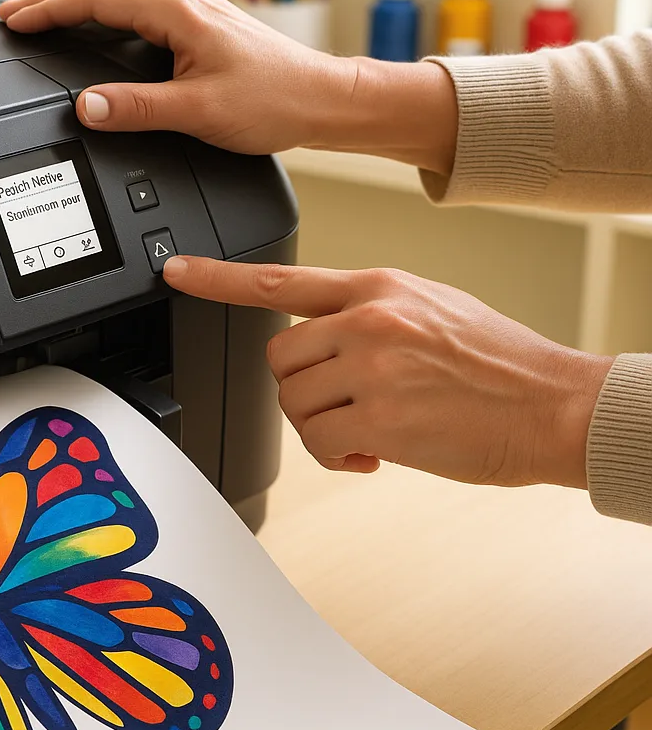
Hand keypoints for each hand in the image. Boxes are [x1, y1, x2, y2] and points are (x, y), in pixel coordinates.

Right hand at [0, 0, 456, 171]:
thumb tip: (86, 106)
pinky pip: (143, 11)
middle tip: (17, 16)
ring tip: (49, 20)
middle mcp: (185, 4)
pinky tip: (105, 33)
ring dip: (82, 5)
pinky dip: (111, 16)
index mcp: (177, 13)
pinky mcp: (203, 29)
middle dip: (55, 2)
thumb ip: (136, 107)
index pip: (96, 1)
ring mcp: (195, 13)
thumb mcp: (196, 110)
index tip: (14, 22)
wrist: (320, 102)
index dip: (49, 11)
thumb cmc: (272, 102)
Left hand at [162, 256, 613, 488]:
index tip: (178, 272)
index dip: (219, 278)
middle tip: (340, 403)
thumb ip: (368, 313)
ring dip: (321, 426)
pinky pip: (317, 443)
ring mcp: (371, 368)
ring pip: (293, 403)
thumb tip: (324, 336)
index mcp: (379, 287)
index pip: (281, 278)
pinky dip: (336, 457)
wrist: (551, 404)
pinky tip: (372, 454)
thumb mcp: (431, 308)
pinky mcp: (378, 419)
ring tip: (367, 429)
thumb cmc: (498, 362)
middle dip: (300, 387)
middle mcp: (368, 320)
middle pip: (277, 357)